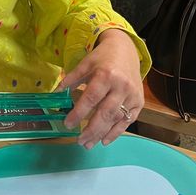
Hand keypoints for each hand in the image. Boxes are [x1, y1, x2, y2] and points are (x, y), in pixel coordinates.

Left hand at [58, 29, 143, 148]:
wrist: (126, 49)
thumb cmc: (103, 57)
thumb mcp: (85, 63)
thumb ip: (71, 79)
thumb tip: (56, 93)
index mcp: (106, 75)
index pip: (91, 98)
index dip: (78, 113)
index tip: (68, 124)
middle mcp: (121, 86)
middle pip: (105, 112)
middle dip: (91, 129)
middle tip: (79, 141)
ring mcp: (132, 95)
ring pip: (116, 119)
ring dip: (102, 134)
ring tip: (89, 144)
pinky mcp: (139, 102)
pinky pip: (127, 121)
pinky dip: (116, 133)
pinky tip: (104, 141)